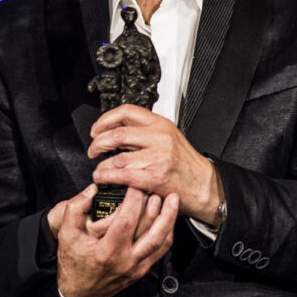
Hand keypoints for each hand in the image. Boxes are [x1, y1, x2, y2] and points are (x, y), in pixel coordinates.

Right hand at [56, 184, 177, 296]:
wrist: (80, 293)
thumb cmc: (73, 264)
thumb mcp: (66, 235)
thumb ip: (75, 209)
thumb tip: (91, 190)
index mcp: (106, 252)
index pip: (127, 221)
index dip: (133, 200)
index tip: (134, 185)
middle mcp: (125, 261)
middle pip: (151, 232)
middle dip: (158, 207)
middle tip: (158, 189)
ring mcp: (136, 267)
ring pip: (161, 242)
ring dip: (169, 219)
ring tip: (173, 200)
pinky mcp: (141, 270)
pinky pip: (160, 251)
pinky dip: (167, 233)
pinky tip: (168, 220)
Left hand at [89, 104, 223, 224]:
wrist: (204, 185)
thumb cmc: (185, 164)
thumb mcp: (169, 137)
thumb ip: (146, 131)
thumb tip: (116, 130)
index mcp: (161, 124)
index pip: (127, 112)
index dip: (105, 119)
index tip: (97, 129)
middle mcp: (159, 138)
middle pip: (117, 134)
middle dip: (98, 143)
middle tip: (93, 149)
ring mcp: (157, 157)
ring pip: (117, 157)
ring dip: (102, 164)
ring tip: (98, 169)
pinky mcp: (154, 177)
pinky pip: (122, 174)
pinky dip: (107, 176)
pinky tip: (103, 177)